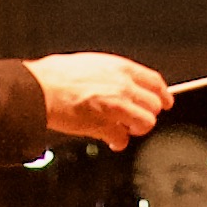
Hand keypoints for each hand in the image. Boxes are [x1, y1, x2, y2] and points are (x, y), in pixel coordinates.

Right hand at [36, 52, 172, 145]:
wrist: (40, 89)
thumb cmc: (57, 75)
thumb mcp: (90, 63)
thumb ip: (111, 74)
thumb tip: (120, 82)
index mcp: (120, 68)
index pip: (155, 82)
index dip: (163, 94)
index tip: (166, 101)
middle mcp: (123, 87)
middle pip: (154, 105)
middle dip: (147, 113)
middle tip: (135, 116)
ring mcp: (116, 108)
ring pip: (146, 123)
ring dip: (135, 128)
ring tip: (123, 127)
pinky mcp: (105, 127)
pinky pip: (122, 139)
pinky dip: (117, 142)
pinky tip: (109, 139)